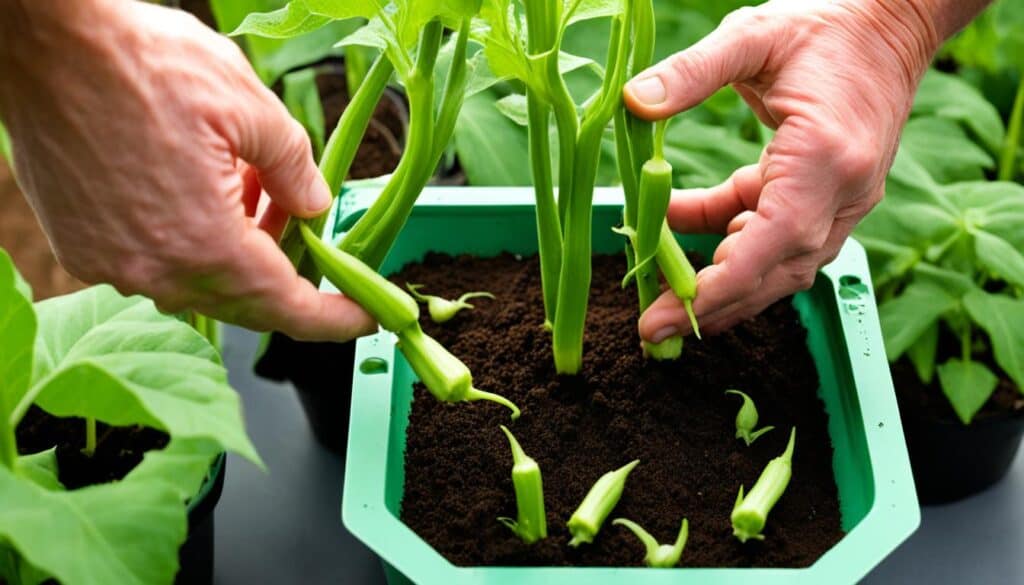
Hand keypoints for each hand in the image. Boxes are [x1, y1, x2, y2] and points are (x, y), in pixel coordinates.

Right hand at [0, 1, 374, 340]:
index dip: (334, 318)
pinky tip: (207, 193)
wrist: (45, 45)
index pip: (288, 306)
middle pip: (245, 299)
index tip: (366, 317)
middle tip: (312, 230)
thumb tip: (315, 205)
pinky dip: (194, 242)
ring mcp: (112, 263)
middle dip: (287, 270)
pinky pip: (157, 264)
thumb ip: (295, 168)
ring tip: (257, 190)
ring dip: (240, 250)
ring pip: (201, 281)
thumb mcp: (251, 107)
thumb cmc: (146, 65)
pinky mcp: (83, 246)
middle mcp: (156, 271)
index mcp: (206, 245)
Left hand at [623, 0, 946, 340]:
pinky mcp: (831, 198)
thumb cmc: (825, 25)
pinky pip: (776, 236)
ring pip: (779, 266)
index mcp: (825, 159)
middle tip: (651, 330)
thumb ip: (692, 71)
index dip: (716, 289)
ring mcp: (844, 201)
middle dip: (712, 306)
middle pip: (776, 274)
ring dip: (723, 282)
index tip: (664, 318)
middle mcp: (843, 193)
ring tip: (664, 294)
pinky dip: (731, 241)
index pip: (772, 244)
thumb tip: (634, 102)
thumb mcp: (752, 36)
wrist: (892, 22)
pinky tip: (684, 229)